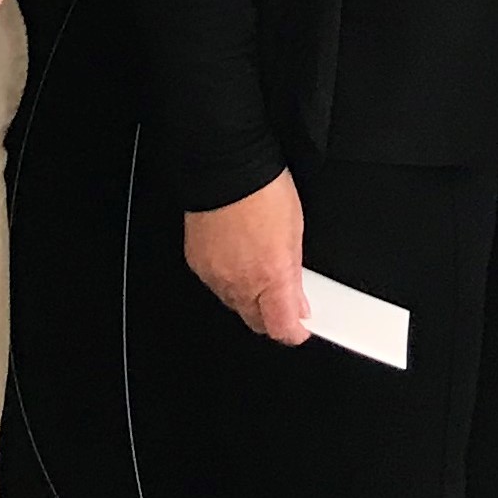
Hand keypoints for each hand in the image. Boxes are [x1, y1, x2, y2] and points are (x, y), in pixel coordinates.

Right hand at [184, 174, 309, 342]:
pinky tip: (237, 256)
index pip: (281, 328)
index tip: (300, 326)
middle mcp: (241, 283)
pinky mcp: (197, 265)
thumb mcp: (296, 231)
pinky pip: (216, 284)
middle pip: (256, 321)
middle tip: (284, 298)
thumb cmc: (263, 189)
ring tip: (259, 266)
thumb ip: (295, 272)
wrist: (225, 166)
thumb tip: (298, 301)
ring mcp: (216, 276)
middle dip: (271, 316)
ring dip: (250, 297)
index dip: (293, 331)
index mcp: (271, 276)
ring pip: (235, 304)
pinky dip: (229, 278)